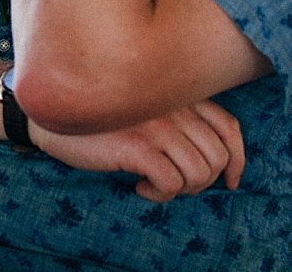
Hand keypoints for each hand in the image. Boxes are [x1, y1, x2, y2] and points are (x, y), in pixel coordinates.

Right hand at [30, 100, 244, 202]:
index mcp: (182, 97)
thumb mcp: (147, 112)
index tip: (231, 182)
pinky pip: (172, 182)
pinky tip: (140, 188)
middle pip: (217, 157)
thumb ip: (177, 123)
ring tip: (156, 186)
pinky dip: (161, 194)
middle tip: (175, 185)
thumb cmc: (102, 119)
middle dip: (202, 183)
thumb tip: (207, 162)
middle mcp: (175, 107)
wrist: (54, 117)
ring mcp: (158, 125)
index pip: (230, 127)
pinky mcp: (137, 145)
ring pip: (199, 172)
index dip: (238, 160)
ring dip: (182, 190)